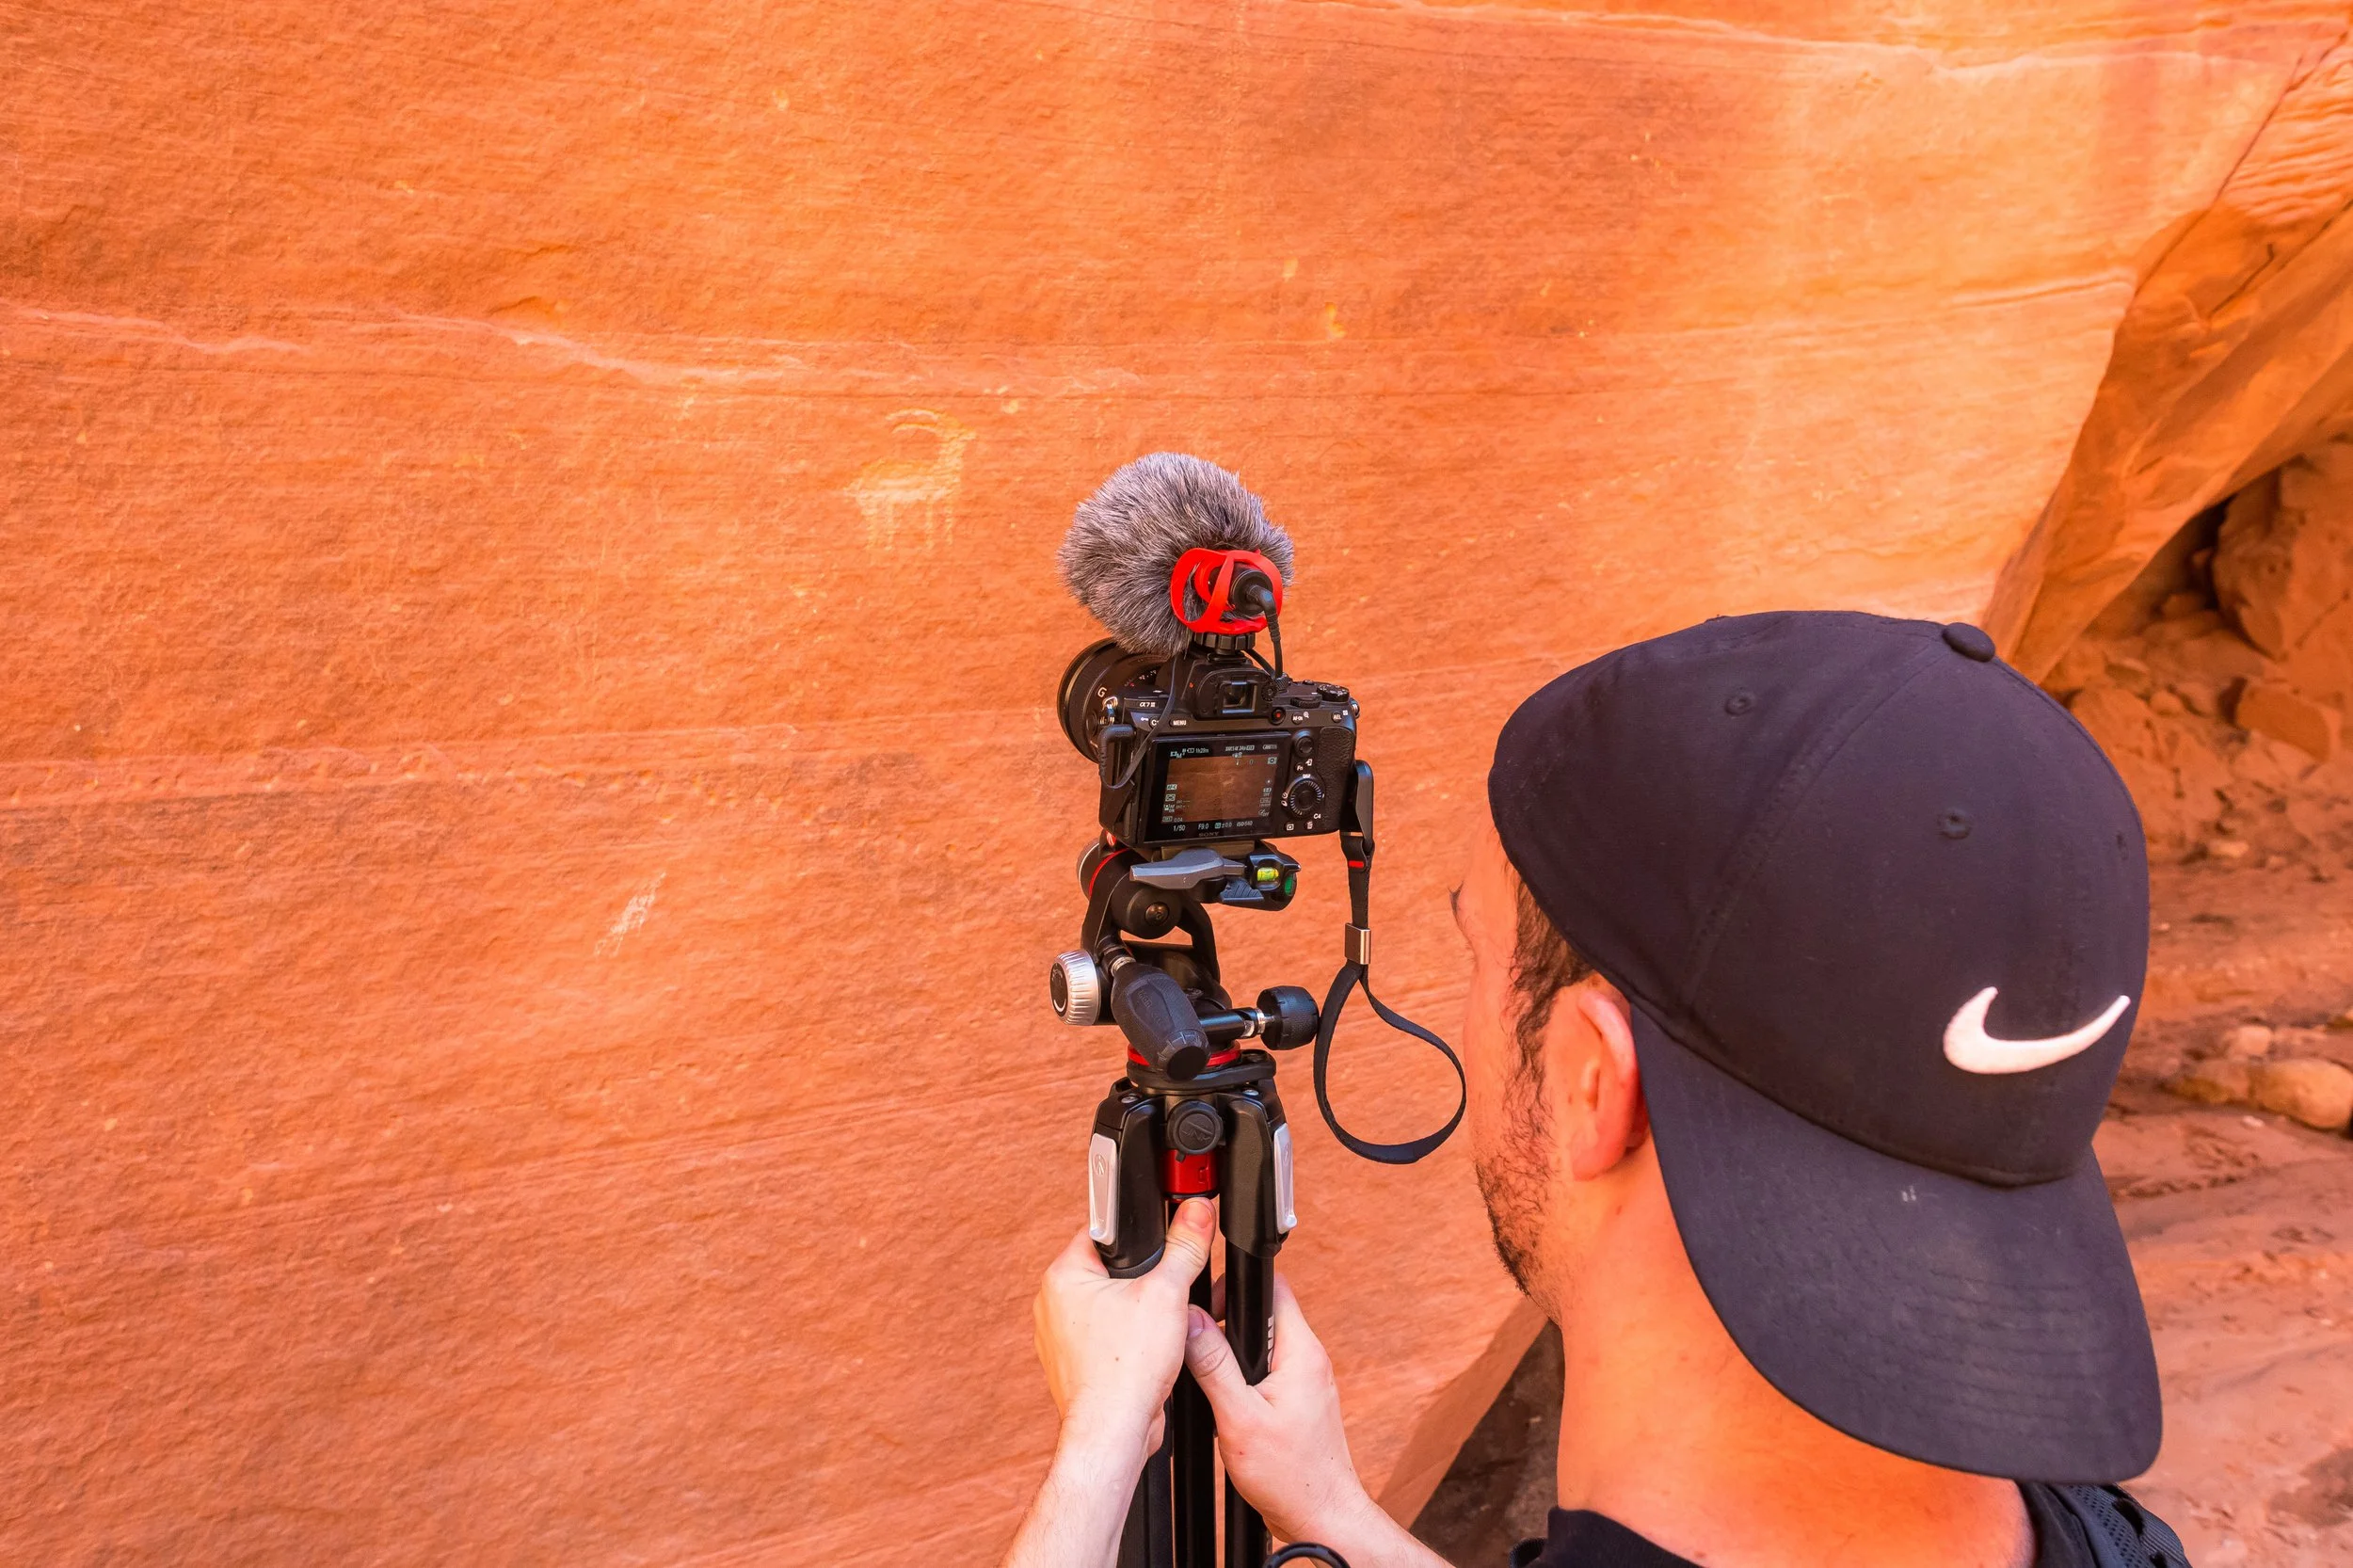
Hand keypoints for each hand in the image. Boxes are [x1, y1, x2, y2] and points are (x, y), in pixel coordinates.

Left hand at [1032, 1197, 1216, 1466]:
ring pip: (1108, 1308)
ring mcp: (1059, 1339)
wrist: (1114, 1432)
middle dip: (1139, 1282)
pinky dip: (1126, 1343)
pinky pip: (1105, 1339)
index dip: (1137, 1238)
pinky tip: (1144, 1355)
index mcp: (1062, 1276)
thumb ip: (1184, 1248)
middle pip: (1107, 1272)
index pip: (1101, 1234)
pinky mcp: (1073, 1365)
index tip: (1158, 1249)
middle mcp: (1052, 1306)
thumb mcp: (1166, 1294)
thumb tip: (1195, 1213)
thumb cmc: (1126, 1370)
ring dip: (1134, 1315)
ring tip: (1152, 1331)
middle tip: (1160, 1296)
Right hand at [1184, 1274, 1437, 1563]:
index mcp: (1300, 1351)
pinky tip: (1230, 1403)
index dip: (1232, 1289)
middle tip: (1201, 1351)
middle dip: (1227, 1324)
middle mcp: (1309, 1358)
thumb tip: (1191, 1321)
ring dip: (1234, 1355)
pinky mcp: (1300, 1399)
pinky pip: (1269, 1369)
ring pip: (1263, 1343)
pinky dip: (1245, 1378)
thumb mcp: (1239, 1418)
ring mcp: (1307, 1379)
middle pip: (1263, 1313)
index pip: (1271, 1287)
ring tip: (1214, 1381)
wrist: (1322, 1516)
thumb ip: (1214, 1366)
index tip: (1205, 1311)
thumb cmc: (1290, 1475)